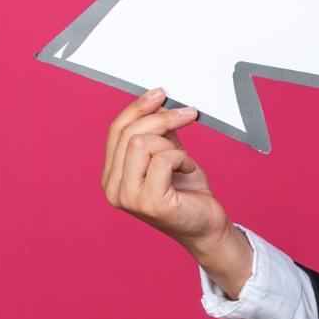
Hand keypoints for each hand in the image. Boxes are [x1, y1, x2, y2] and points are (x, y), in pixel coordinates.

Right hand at [101, 88, 230, 251]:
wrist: (207, 225)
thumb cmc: (188, 192)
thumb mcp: (170, 154)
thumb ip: (158, 133)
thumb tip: (158, 102)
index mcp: (112, 175)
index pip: (116, 130)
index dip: (138, 108)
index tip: (161, 93)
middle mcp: (113, 188)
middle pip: (129, 134)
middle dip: (162, 118)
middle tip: (189, 114)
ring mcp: (128, 197)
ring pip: (142, 143)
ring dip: (173, 145)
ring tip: (184, 161)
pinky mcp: (148, 202)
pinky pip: (163, 160)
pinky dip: (182, 159)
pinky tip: (188, 171)